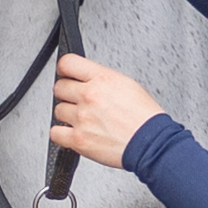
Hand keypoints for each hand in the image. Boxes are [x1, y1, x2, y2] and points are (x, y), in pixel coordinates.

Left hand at [49, 52, 163, 168]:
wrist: (151, 144)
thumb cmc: (146, 118)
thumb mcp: (128, 85)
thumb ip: (103, 80)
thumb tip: (90, 79)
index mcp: (103, 79)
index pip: (68, 63)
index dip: (64, 69)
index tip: (66, 74)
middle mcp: (90, 96)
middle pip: (60, 87)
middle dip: (67, 94)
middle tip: (77, 101)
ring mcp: (82, 118)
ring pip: (58, 110)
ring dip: (67, 115)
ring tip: (83, 120)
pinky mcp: (78, 139)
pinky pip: (56, 133)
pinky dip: (62, 134)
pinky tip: (74, 133)